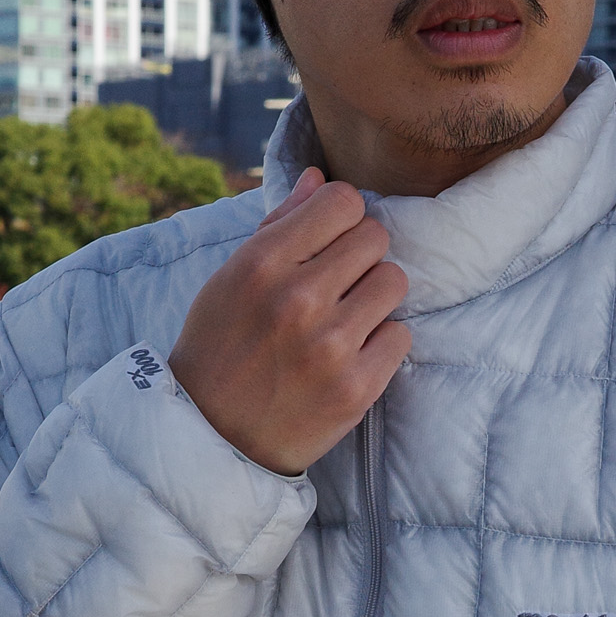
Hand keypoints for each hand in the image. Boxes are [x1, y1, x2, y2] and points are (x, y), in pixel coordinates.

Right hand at [168, 168, 410, 475]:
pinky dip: (382, 343)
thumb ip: (278, 227)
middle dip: (361, 256)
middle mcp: (299, 300)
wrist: (215, 438)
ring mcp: (331, 347)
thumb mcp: (230, 279)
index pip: (342, 201)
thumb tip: (320, 179)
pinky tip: (353, 355)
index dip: (342, 218)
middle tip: (340, 285)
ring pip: (394, 282)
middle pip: (375, 238)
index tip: (331, 243)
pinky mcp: (356, 389)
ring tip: (347, 319)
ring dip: (375, 297)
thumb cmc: (221, 349)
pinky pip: (400, 336)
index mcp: (263, 263)